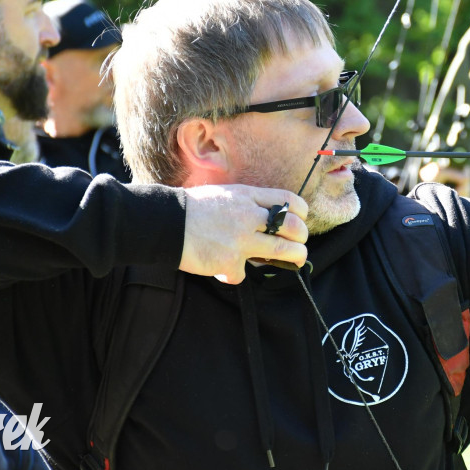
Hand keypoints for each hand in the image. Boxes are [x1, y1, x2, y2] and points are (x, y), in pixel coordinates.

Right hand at [180, 185, 308, 283]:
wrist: (166, 222)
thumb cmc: (194, 208)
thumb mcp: (226, 195)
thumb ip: (249, 203)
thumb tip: (270, 217)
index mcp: (248, 196)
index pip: (289, 200)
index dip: (301, 212)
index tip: (302, 219)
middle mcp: (248, 216)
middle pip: (293, 227)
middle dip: (302, 237)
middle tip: (300, 244)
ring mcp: (241, 239)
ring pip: (283, 250)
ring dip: (294, 257)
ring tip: (295, 260)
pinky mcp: (230, 261)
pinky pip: (243, 273)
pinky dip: (236, 274)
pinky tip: (226, 270)